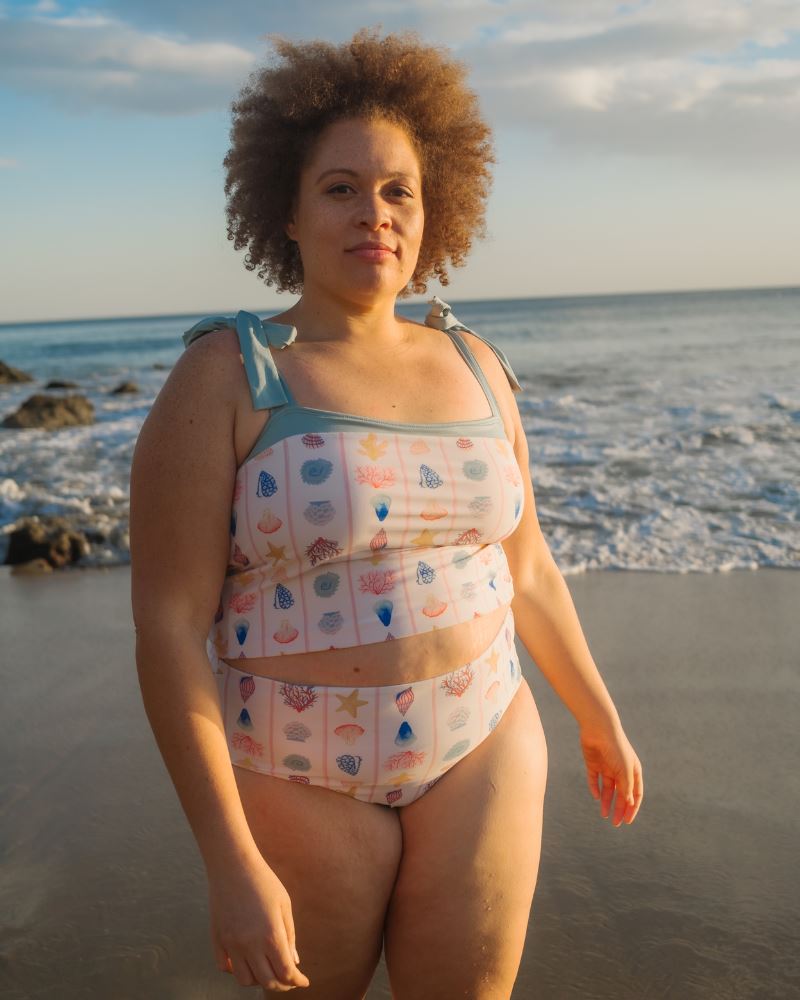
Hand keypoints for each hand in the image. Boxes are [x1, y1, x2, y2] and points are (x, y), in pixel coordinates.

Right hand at [208, 851, 309, 990]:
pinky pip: (224, 967)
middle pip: (266, 982)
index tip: (303, 981)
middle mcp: (250, 944)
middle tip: (288, 979)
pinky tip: (246, 961)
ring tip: (266, 969)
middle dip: (281, 985)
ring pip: (244, 980)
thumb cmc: (263, 881)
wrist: (233, 864)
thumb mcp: (284, 905)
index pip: (286, 972)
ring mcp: (231, 943)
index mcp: (271, 935)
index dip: (297, 980)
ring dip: (258, 980)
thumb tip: (294, 962)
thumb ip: (289, 936)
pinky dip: (236, 970)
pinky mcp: (217, 939)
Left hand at [579, 720, 642, 826]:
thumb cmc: (616, 748)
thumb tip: (628, 803)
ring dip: (607, 802)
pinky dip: (595, 788)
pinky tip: (596, 797)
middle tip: (615, 823)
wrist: (599, 728)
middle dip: (619, 808)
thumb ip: (626, 787)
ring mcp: (607, 766)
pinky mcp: (593, 763)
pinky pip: (594, 779)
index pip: (635, 794)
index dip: (632, 808)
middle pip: (621, 794)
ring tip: (604, 815)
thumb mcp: (625, 770)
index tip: (627, 821)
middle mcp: (620, 770)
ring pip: (608, 789)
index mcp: (633, 771)